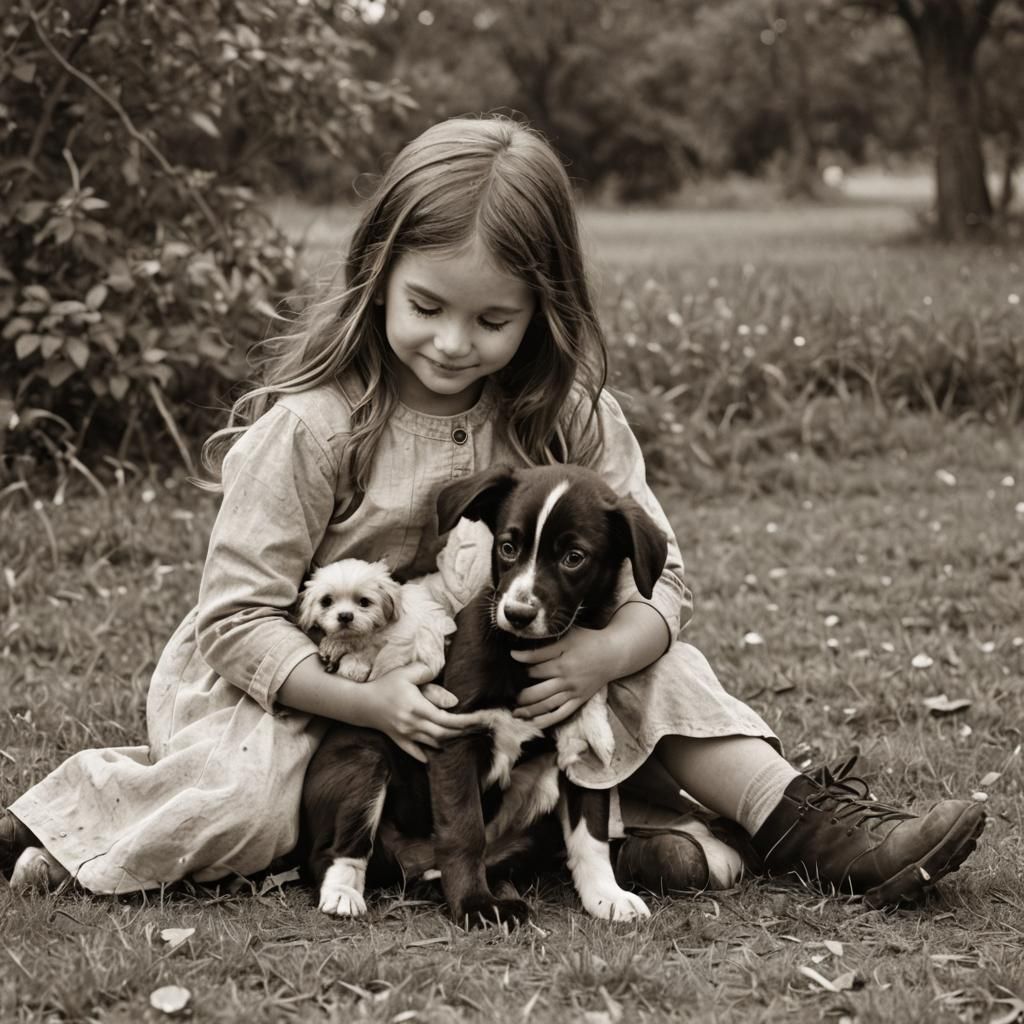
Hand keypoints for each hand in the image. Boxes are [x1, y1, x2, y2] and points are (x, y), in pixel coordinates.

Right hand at [353, 662, 477, 762]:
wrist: (360, 703)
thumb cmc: (385, 685)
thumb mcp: (405, 674)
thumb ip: (424, 672)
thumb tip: (441, 676)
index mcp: (417, 708)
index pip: (446, 720)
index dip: (464, 722)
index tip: (478, 720)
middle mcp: (413, 725)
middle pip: (443, 735)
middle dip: (462, 733)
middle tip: (477, 729)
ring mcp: (406, 735)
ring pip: (433, 743)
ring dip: (449, 741)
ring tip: (463, 736)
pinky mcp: (398, 739)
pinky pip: (415, 751)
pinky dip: (426, 754)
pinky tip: (434, 756)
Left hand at [510, 627, 618, 729]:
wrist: (614, 654)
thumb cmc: (589, 641)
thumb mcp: (568, 638)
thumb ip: (542, 648)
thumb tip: (516, 654)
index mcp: (562, 663)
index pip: (535, 669)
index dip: (520, 667)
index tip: (510, 664)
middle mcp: (567, 680)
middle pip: (538, 691)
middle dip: (521, 695)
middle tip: (508, 695)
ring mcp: (573, 692)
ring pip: (547, 705)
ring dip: (529, 711)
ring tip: (514, 712)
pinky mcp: (579, 700)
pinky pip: (560, 714)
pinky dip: (546, 720)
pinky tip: (532, 723)